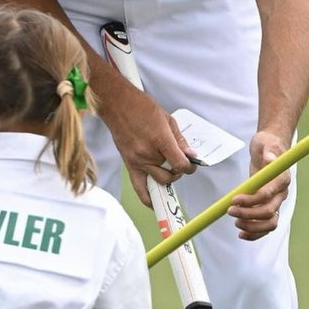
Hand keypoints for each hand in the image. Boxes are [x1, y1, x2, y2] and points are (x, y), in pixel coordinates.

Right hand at [102, 82, 195, 204]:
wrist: (117, 105)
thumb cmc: (141, 107)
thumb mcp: (167, 119)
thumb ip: (180, 140)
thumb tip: (190, 155)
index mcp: (160, 140)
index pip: (180, 164)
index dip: (190, 167)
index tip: (191, 165)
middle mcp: (148, 154)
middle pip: (171, 175)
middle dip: (179, 172)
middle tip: (180, 164)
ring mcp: (137, 161)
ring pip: (158, 182)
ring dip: (168, 180)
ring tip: (169, 172)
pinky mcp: (129, 164)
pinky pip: (139, 188)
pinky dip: (148, 198)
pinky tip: (154, 202)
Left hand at [226, 131, 290, 239]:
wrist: (269, 149)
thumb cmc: (267, 145)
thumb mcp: (266, 143)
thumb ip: (269, 151)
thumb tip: (269, 159)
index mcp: (282, 179)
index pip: (268, 194)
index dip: (251, 200)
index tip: (234, 199)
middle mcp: (281, 193)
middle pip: (269, 212)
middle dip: (248, 214)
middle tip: (230, 210)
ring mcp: (276, 202)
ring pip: (270, 223)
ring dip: (252, 227)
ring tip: (236, 222)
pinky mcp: (269, 207)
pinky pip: (265, 226)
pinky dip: (255, 233)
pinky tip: (241, 234)